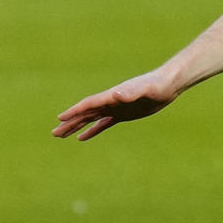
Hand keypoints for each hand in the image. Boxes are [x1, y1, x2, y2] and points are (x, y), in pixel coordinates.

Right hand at [53, 69, 180, 141]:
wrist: (167, 85)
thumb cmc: (157, 86)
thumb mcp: (145, 90)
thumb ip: (130, 92)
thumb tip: (116, 94)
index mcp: (112, 96)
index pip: (89, 104)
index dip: (74, 111)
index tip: (60, 118)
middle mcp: (110, 102)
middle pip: (85, 113)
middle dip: (69, 123)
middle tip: (54, 133)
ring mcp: (115, 108)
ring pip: (90, 119)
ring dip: (76, 127)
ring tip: (61, 135)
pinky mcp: (122, 114)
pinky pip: (102, 124)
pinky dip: (92, 130)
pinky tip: (82, 138)